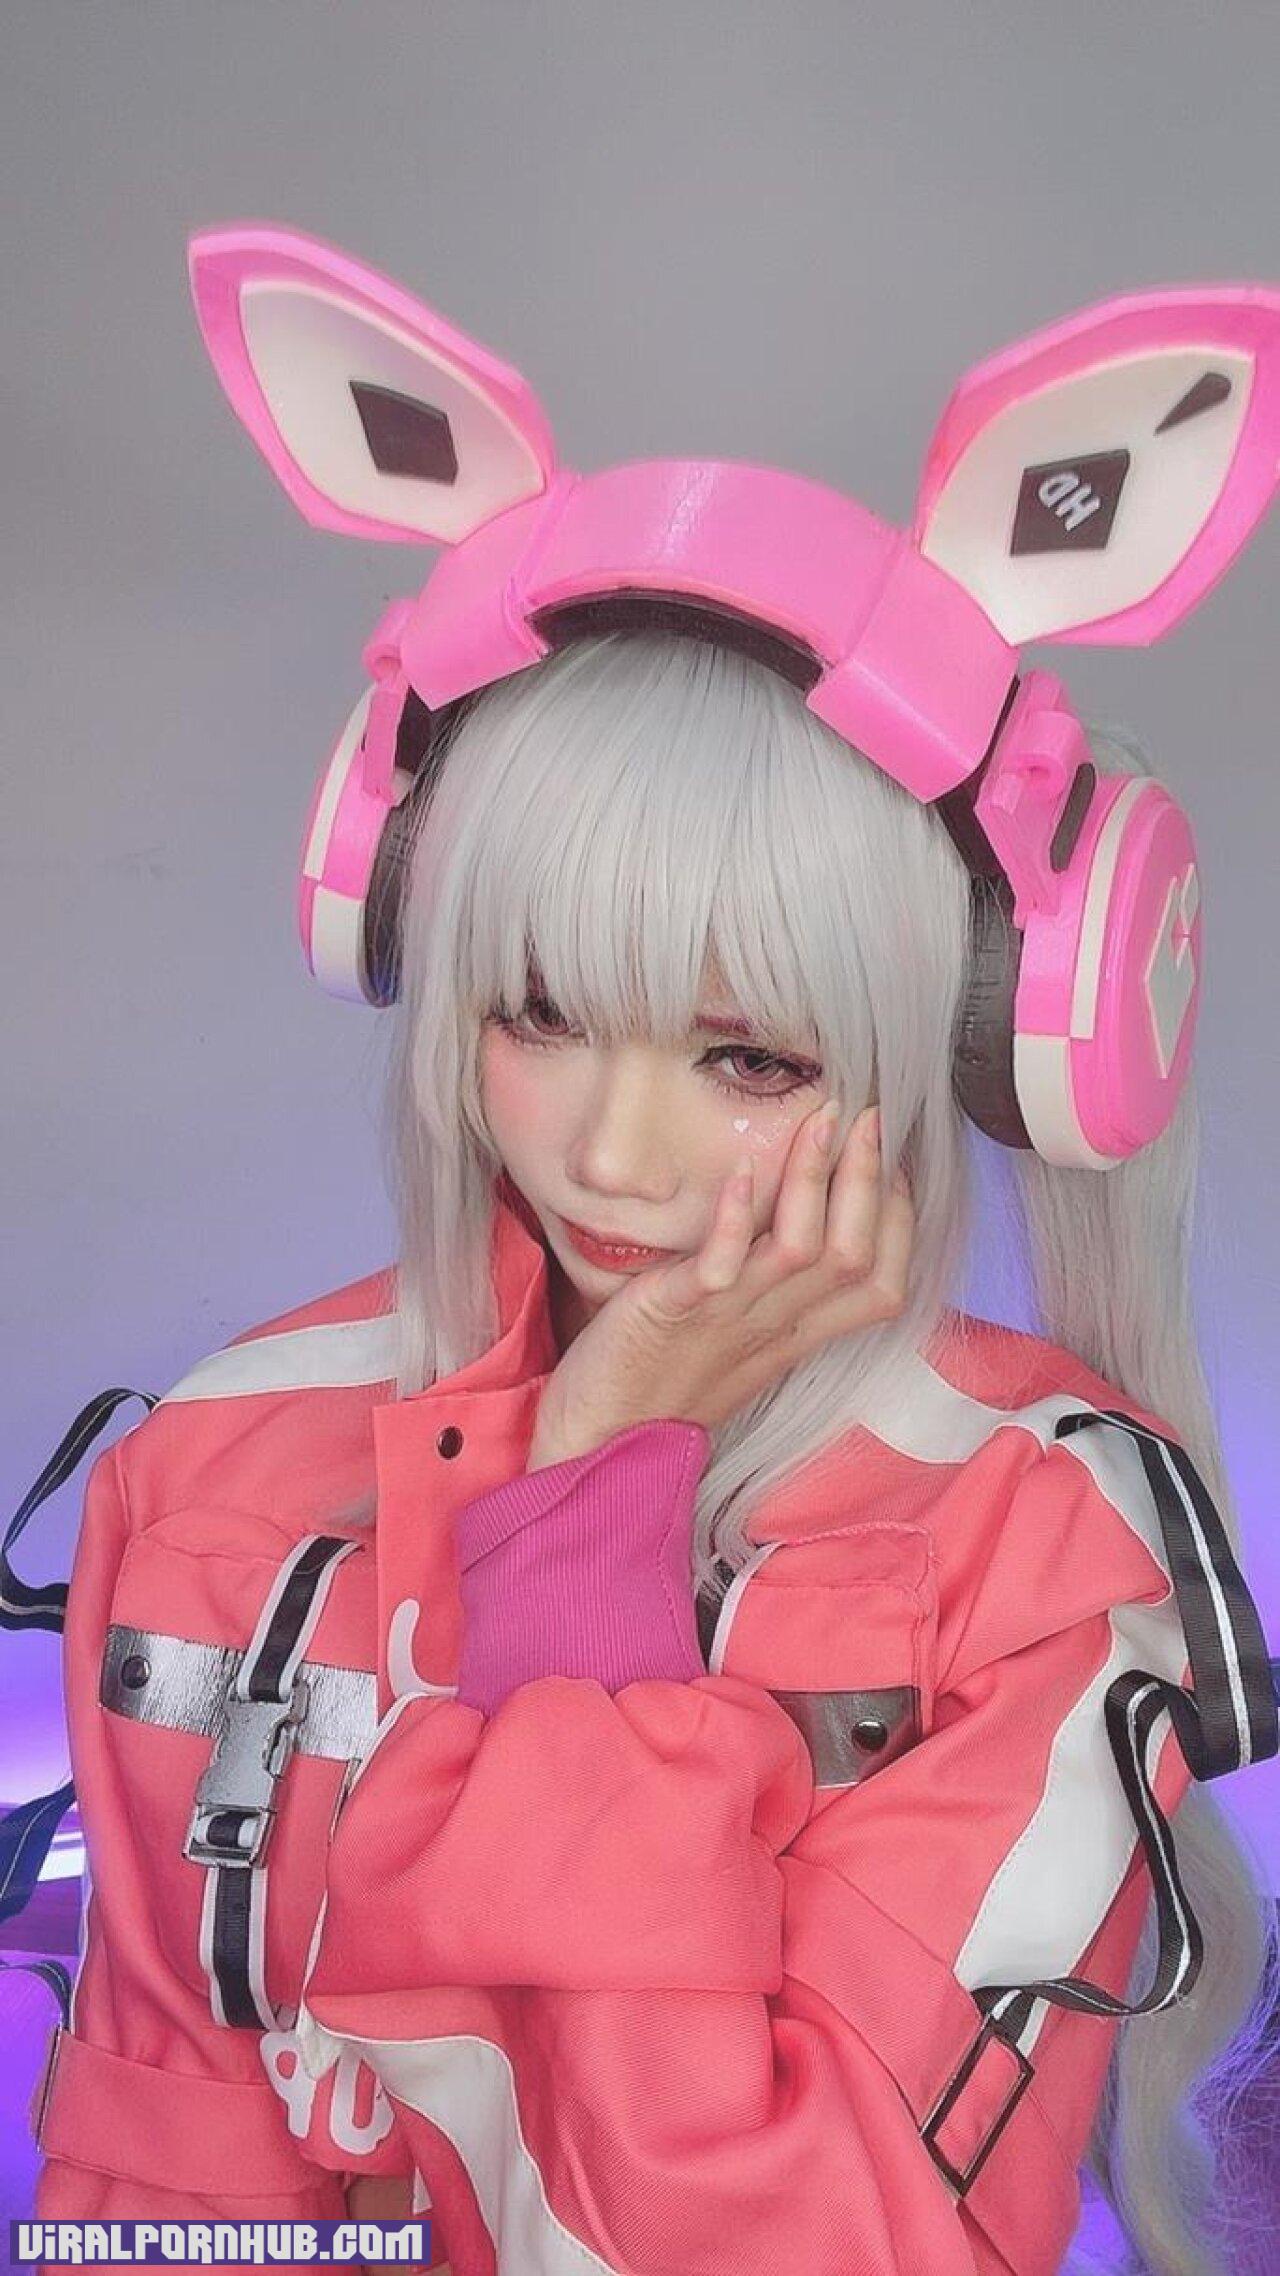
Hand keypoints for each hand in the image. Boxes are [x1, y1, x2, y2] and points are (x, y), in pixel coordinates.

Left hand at [529, 1101, 913, 1464]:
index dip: (900, 1223)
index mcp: (794, 1337)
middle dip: (869, 1179)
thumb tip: (798, 1224)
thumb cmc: (659, 1383)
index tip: (896, 1162)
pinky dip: (735, 1219)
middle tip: (870, 1116)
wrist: (596, 1445)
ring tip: (822, 1121)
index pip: (883, 1287)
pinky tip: (740, 1173)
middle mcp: (773, 1330)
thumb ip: (772, 1290)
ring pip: (800, 1253)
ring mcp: (726, 1322)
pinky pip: (718, 1267)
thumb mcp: (737, 1338)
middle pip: (853, 1257)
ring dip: (816, 1180)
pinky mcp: (672, 1316)